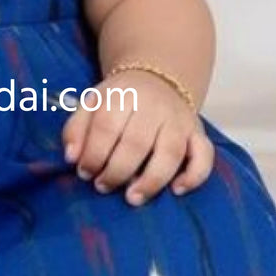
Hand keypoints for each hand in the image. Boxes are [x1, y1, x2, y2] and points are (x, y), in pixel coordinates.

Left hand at [61, 71, 213, 205]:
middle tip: (103, 186)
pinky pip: (204, 156)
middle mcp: (154, 107)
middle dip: (116, 171)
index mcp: (123, 94)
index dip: (93, 154)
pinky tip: (177, 190)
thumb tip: (71, 157)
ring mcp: (179, 121)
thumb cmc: (119, 100)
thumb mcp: (91, 104)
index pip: (106, 126)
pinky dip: (194, 175)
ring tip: (132, 197)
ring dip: (151, 180)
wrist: (157, 79)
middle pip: (136, 143)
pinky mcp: (198, 133)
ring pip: (170, 153)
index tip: (85, 173)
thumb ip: (76, 128)